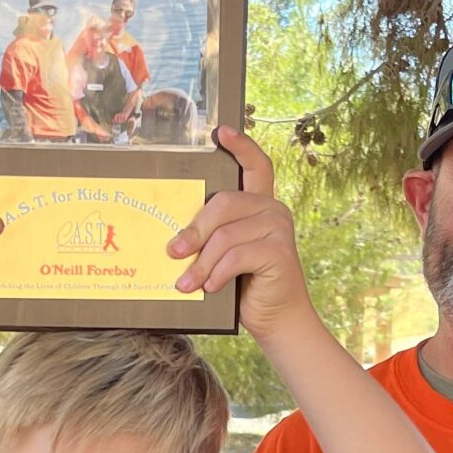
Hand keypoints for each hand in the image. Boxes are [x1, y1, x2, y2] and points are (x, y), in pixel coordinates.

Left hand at [167, 127, 315, 339]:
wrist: (276, 320)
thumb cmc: (244, 287)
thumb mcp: (223, 257)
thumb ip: (210, 239)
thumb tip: (172, 240)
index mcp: (259, 205)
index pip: (255, 166)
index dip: (240, 146)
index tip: (220, 132)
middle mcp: (272, 210)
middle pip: (224, 203)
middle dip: (194, 230)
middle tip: (173, 252)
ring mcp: (279, 229)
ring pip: (226, 235)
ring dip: (201, 263)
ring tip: (186, 284)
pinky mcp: (280, 252)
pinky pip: (237, 256)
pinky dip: (218, 274)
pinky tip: (211, 287)